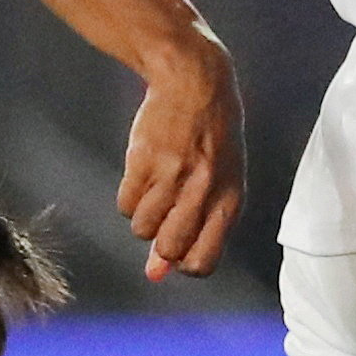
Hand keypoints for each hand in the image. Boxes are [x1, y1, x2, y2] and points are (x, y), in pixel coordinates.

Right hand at [120, 37, 244, 282]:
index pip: (203, 262)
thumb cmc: (211, 139)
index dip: (185, 263)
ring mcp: (173, 174)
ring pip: (142, 228)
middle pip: (169, 249)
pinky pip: (125, 204)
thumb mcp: (216, 184)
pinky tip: (144, 173)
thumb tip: (155, 274)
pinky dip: (130, 197)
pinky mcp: (144, 160)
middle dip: (160, 243)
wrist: (195, 81)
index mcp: (229, 200)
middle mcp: (204, 190)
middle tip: (165, 217)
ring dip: (143, 217)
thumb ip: (192, 230)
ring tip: (156, 188)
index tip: (179, 248)